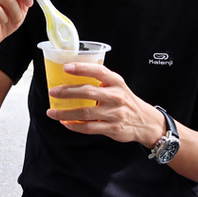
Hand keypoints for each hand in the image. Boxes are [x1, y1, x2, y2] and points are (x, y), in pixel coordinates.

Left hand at [46, 62, 162, 146]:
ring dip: (65, 113)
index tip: (66, 68)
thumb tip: (70, 76)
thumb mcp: (117, 85)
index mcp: (116, 82)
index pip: (98, 71)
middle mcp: (116, 96)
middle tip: (53, 92)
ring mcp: (115, 113)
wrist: (145, 121)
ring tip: (52, 112)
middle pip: (88, 92)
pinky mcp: (113, 128)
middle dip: (67, 92)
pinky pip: (90, 128)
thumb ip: (100, 81)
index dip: (81, 68)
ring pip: (85, 113)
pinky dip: (75, 126)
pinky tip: (65, 123)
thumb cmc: (125, 100)